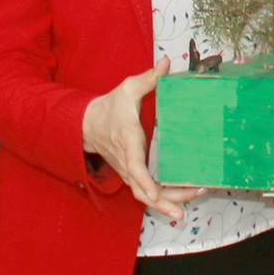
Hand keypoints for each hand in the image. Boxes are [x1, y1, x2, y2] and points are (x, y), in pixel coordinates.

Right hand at [82, 58, 208, 219]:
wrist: (87, 125)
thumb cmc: (110, 106)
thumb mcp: (127, 88)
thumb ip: (149, 79)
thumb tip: (166, 63)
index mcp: (127, 140)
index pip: (133, 164)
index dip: (143, 179)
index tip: (153, 192)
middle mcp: (127, 160)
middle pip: (141, 189)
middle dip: (161, 201)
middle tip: (183, 209)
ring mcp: (128, 170)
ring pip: (144, 195)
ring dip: (164, 204)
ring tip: (185, 211)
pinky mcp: (131, 174)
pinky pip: (145, 192)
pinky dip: (161, 200)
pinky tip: (181, 203)